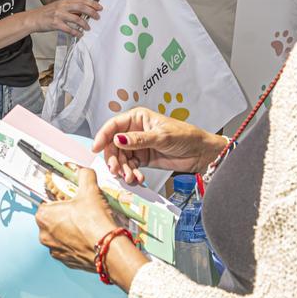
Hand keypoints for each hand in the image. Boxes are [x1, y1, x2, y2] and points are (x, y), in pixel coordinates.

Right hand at [30, 0, 101, 36]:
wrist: (32, 19)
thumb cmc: (46, 14)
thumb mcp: (58, 7)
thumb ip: (70, 8)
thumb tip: (83, 12)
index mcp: (64, 1)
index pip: (81, 0)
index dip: (92, 3)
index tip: (99, 7)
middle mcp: (62, 6)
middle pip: (81, 7)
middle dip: (92, 12)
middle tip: (97, 17)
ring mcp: (58, 15)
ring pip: (77, 19)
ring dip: (85, 24)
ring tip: (88, 28)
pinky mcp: (55, 24)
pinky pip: (69, 29)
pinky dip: (76, 32)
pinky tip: (79, 34)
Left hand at [35, 168, 116, 272]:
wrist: (109, 249)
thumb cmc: (95, 221)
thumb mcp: (90, 190)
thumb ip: (84, 175)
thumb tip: (82, 171)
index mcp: (43, 216)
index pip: (46, 203)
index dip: (59, 200)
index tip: (69, 200)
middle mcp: (44, 235)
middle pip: (52, 220)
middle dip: (64, 215)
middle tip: (80, 212)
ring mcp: (54, 250)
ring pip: (60, 235)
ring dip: (70, 230)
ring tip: (86, 226)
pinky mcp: (66, 262)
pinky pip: (69, 249)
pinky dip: (77, 244)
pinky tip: (89, 238)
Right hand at [90, 107, 224, 184]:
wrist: (201, 152)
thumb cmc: (185, 136)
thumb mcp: (161, 136)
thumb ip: (138, 139)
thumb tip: (118, 140)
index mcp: (137, 118)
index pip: (113, 126)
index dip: (102, 136)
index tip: (95, 148)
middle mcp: (134, 131)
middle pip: (114, 145)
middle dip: (114, 158)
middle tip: (116, 170)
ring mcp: (138, 145)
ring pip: (121, 158)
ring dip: (123, 169)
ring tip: (130, 177)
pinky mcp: (143, 158)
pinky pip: (130, 166)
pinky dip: (132, 174)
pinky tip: (138, 179)